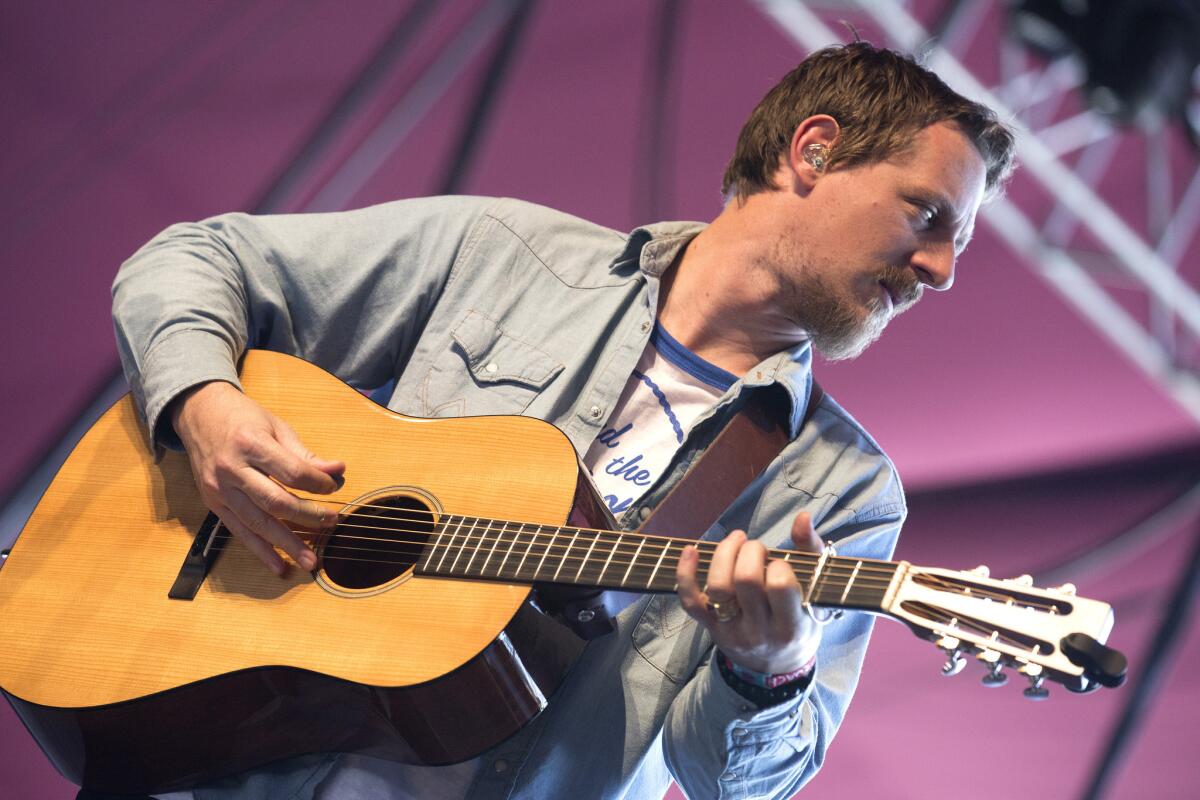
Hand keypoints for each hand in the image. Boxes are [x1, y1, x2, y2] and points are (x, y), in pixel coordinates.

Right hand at [171, 381, 344, 575]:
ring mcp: (219, 490)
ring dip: (287, 544)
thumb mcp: (276, 427)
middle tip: (331, 522)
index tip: (333, 487)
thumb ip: (305, 454)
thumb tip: (338, 471)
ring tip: (310, 561)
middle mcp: (231, 469)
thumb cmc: (243, 418)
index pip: (291, 472)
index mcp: (251, 444)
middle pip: (275, 502)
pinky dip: (261, 551)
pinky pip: (239, 532)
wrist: (198, 414)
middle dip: (307, 516)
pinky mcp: (213, 504)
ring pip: (258, 523)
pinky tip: (279, 566)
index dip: (317, 483)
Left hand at [676, 511, 823, 675]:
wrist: (776, 668)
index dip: (778, 565)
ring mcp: (731, 630)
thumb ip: (810, 552)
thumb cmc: (800, 622)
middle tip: (757, 549)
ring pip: (718, 587)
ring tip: (736, 542)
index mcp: (790, 625)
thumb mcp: (815, 594)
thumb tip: (803, 517)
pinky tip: (691, 550)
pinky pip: (690, 601)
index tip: (780, 564)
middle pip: (746, 580)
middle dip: (751, 552)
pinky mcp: (709, 627)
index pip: (780, 586)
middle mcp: (759, 630)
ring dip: (724, 554)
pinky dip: (686, 573)